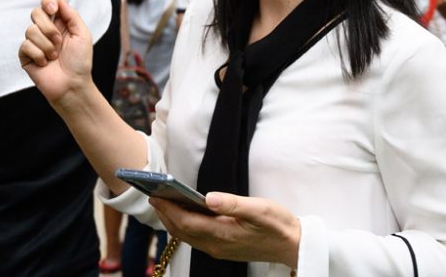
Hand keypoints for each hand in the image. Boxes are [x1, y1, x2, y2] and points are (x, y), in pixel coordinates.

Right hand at [19, 0, 94, 103]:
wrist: (72, 84)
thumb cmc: (80, 61)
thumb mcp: (82, 35)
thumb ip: (72, 15)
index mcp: (59, 23)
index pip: (47, 4)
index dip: (48, 2)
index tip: (53, 9)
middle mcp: (45, 30)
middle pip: (36, 13)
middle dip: (49, 28)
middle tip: (59, 41)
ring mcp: (34, 42)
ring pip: (30, 30)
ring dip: (47, 45)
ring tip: (55, 56)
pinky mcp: (25, 55)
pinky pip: (25, 45)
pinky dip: (39, 55)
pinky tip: (45, 63)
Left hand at [150, 192, 300, 267]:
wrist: (292, 246)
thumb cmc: (278, 225)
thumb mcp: (260, 209)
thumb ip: (232, 204)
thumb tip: (208, 197)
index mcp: (223, 234)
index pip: (187, 222)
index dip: (169, 209)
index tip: (155, 195)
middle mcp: (216, 245)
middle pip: (182, 231)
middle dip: (166, 215)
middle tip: (153, 196)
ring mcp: (219, 249)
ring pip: (188, 236)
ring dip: (174, 221)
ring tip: (164, 204)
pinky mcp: (223, 249)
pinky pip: (196, 238)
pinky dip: (185, 226)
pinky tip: (185, 216)